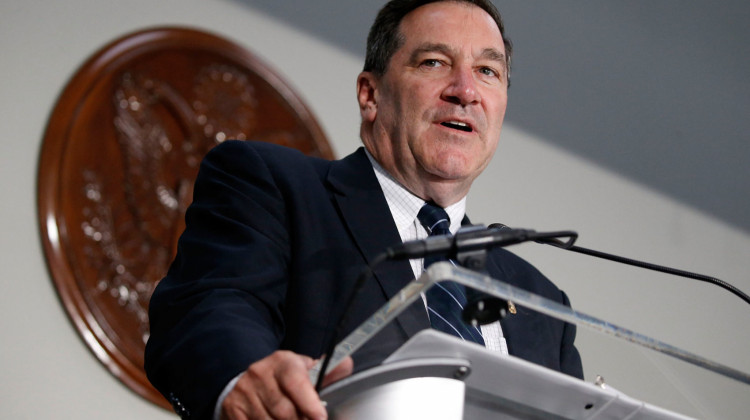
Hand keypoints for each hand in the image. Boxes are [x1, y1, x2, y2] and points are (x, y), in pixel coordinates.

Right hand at [220, 350, 352, 419]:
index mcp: (281, 362)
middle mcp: (260, 375)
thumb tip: (347, 364)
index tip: (320, 417)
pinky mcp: (234, 411)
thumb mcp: (300, 368)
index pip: (296, 382)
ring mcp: (245, 394)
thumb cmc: (279, 376)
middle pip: (285, 410)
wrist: (241, 377)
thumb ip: (326, 371)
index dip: (309, 403)